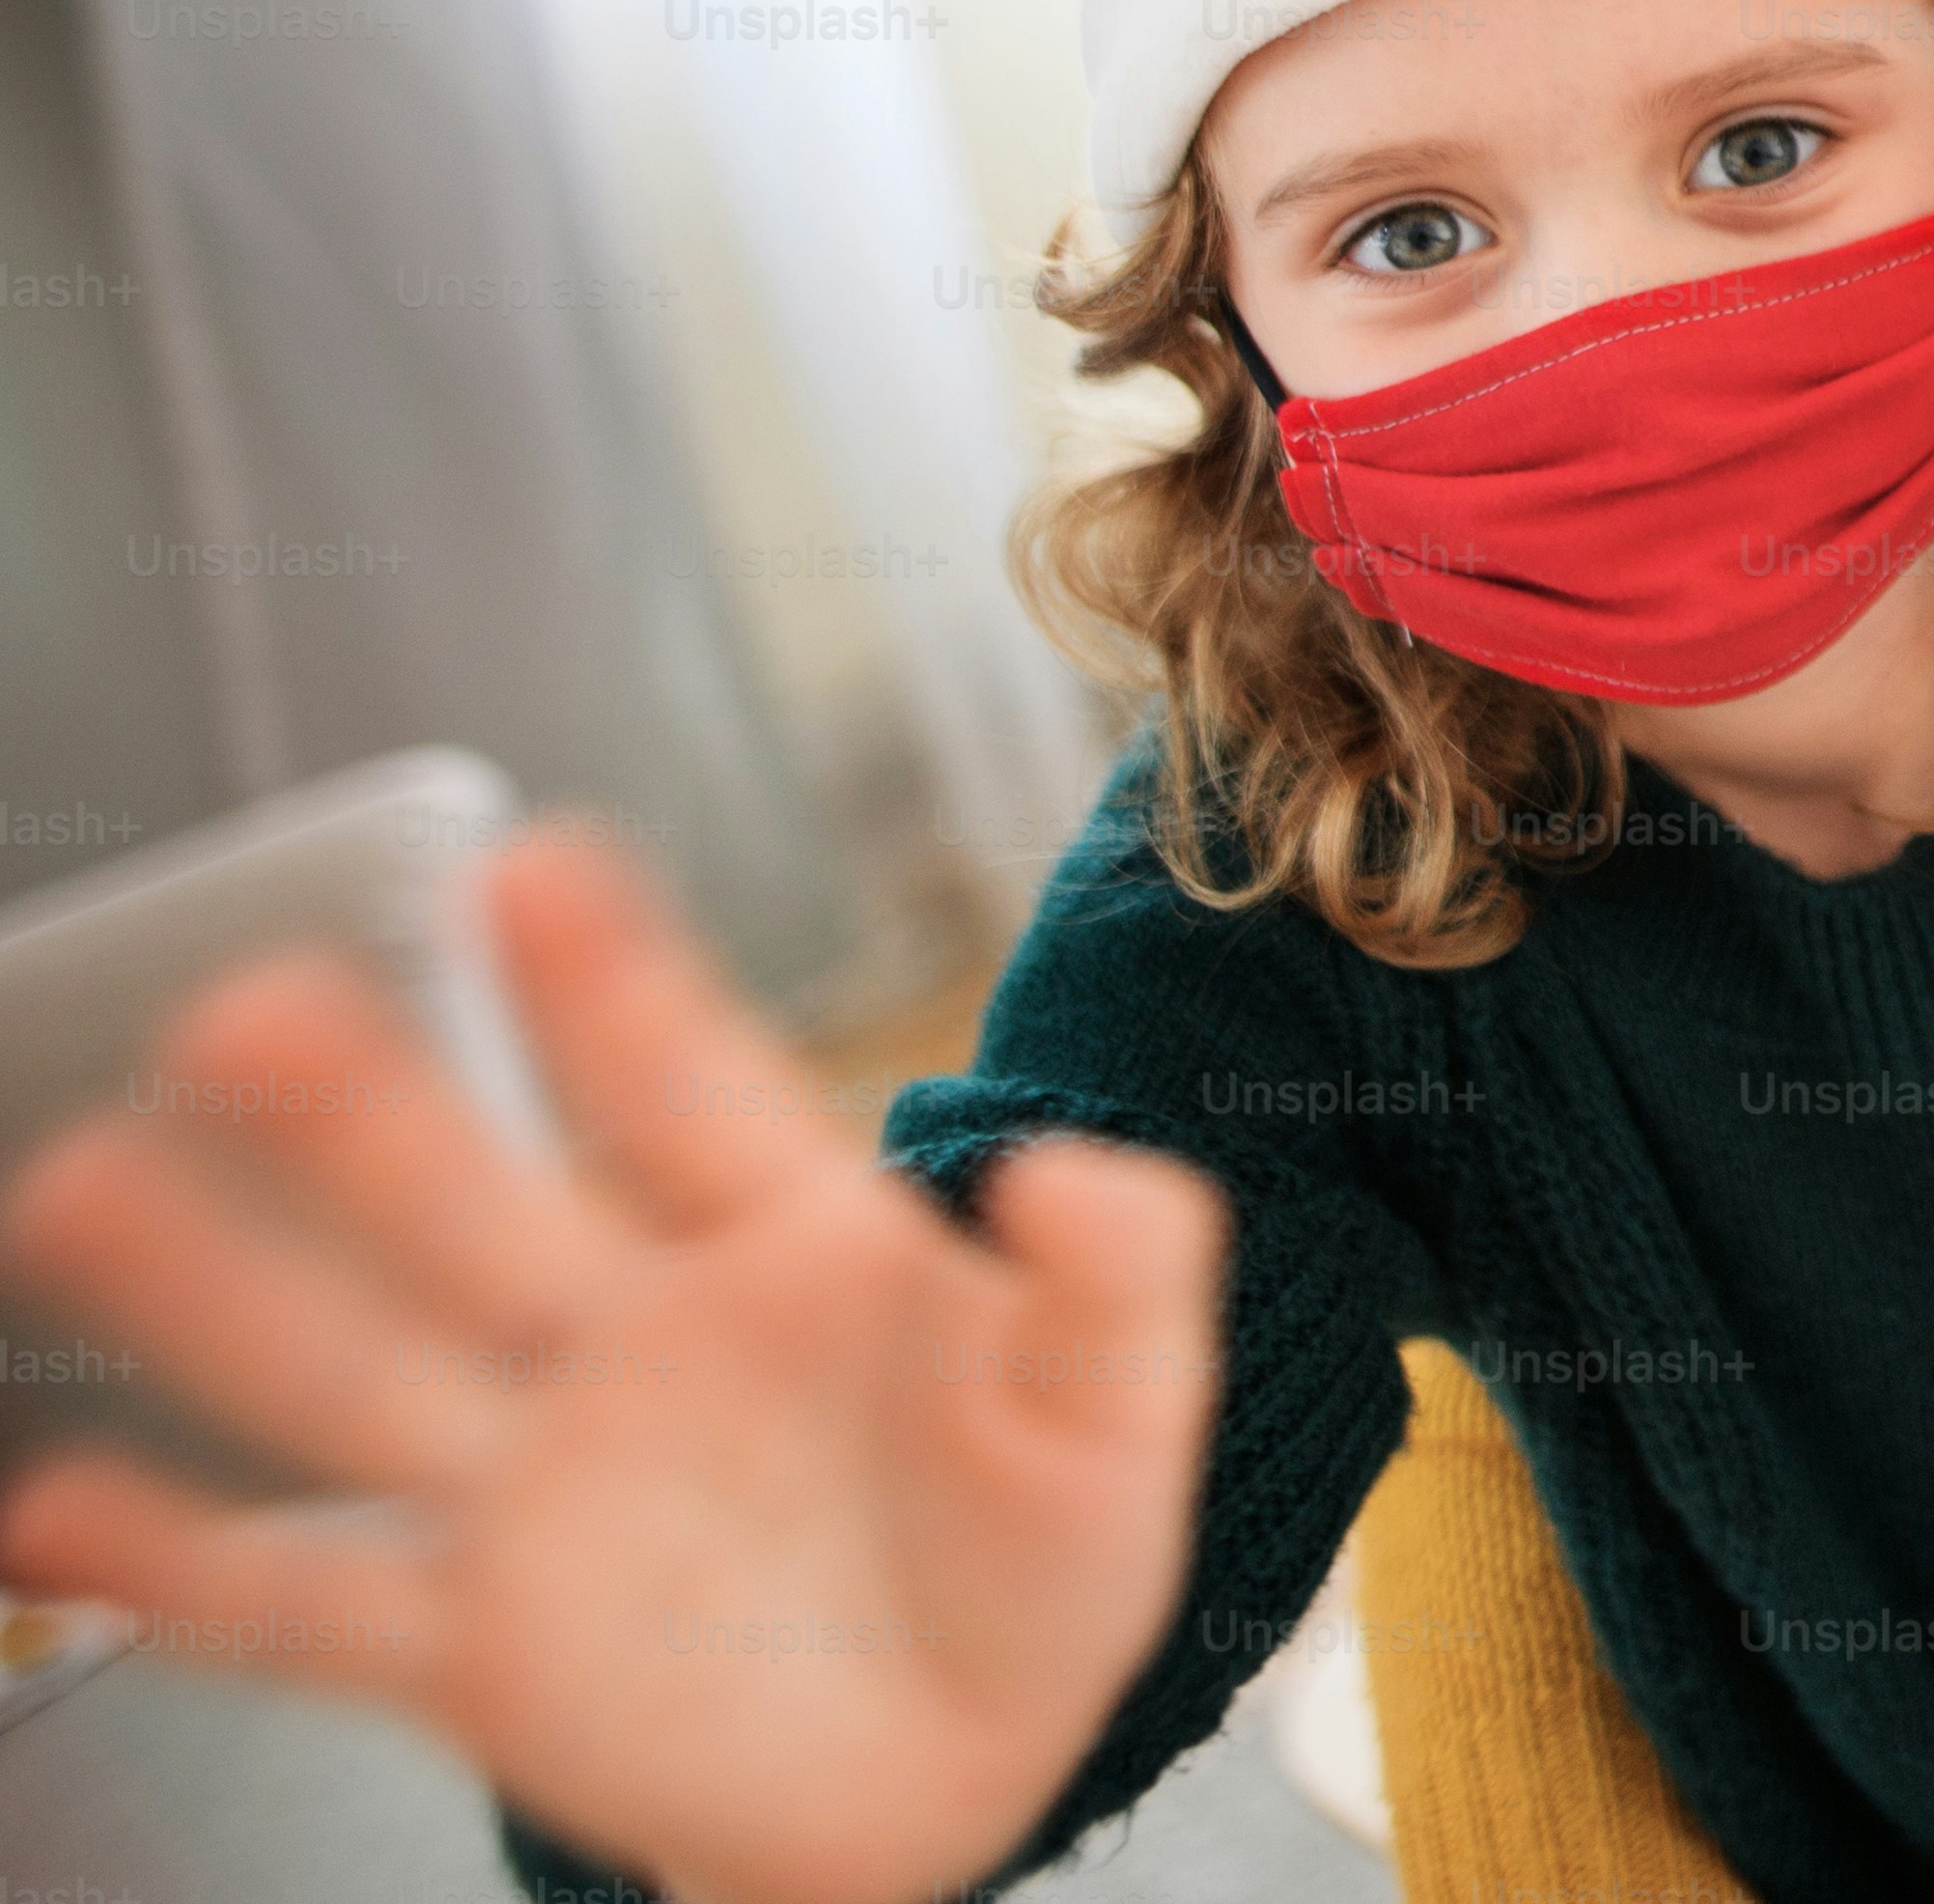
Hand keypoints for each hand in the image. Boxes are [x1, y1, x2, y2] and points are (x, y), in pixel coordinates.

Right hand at [0, 834, 1225, 1903]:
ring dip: (220, 1287)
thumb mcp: (1124, 1411)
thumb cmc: (1041, 1567)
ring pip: (359, 1370)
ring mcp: (542, 1489)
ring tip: (92, 1181)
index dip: (610, 982)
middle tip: (253, 1002)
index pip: (690, 1088)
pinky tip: (58, 1501)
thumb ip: (1122, 1277)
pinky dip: (178, 1559)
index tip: (531, 863)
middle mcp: (635, 1346)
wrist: (970, 1773)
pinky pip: (306, 1599)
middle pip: (479, 1207)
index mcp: (795, 1256)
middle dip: (365, 1108)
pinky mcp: (482, 1646)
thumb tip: (1077, 1166)